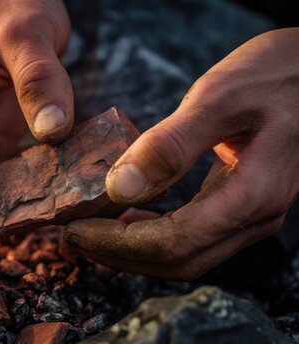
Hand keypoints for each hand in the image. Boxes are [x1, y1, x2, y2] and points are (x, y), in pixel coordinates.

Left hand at [65, 28, 298, 279]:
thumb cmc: (275, 75)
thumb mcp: (218, 99)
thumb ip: (170, 145)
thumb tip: (119, 188)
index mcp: (251, 194)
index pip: (173, 242)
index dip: (118, 244)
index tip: (76, 230)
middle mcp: (254, 217)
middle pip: (178, 261)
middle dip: (119, 255)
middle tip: (73, 237)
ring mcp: (251, 215)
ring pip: (186, 256)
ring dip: (134, 251)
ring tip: (92, 232)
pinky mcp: (242, 205)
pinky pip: (194, 237)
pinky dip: (154, 236)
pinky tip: (128, 219)